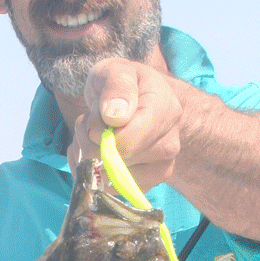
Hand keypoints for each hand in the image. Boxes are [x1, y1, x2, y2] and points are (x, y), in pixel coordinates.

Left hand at [69, 59, 184, 194]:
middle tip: (94, 121)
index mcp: (167, 110)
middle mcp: (170, 144)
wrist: (133, 101)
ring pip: (109, 177)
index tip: (97, 114)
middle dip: (92, 141)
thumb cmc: (122, 84)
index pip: (126, 141)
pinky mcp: (146, 185)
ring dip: (89, 155)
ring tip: (96, 134)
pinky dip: (91, 170)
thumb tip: (115, 116)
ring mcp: (160, 169)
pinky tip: (96, 150)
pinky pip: (108, 189)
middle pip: (116, 161)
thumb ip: (117, 87)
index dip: (100, 131)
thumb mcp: (115, 71)